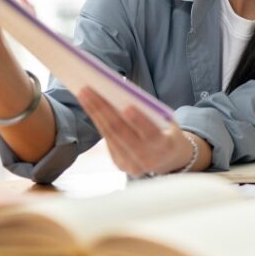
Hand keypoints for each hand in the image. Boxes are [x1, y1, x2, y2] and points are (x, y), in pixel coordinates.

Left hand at [77, 88, 194, 176]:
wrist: (169, 159)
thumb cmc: (168, 132)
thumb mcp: (169, 123)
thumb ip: (151, 114)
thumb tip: (124, 95)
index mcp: (166, 147)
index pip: (151, 134)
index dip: (139, 121)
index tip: (127, 106)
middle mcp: (147, 160)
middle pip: (121, 133)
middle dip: (103, 109)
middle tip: (89, 90)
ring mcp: (131, 165)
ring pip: (110, 135)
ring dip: (95, 113)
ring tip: (84, 94)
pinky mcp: (120, 164)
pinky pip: (107, 140)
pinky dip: (98, 121)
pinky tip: (90, 106)